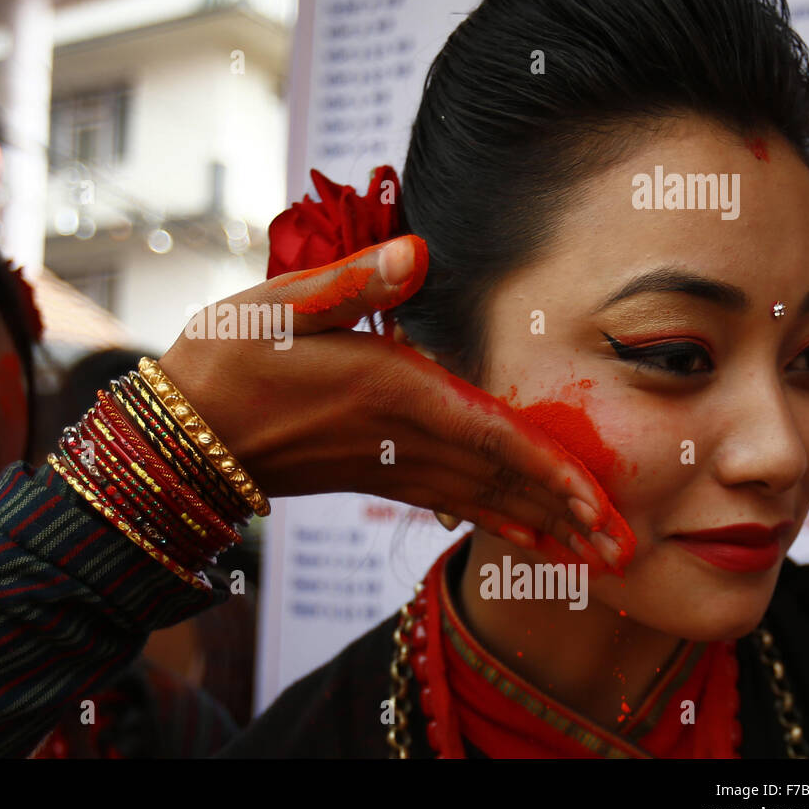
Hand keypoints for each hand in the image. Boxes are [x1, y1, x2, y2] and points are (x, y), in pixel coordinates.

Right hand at [157, 235, 633, 570]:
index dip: (549, 471)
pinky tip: (522, 533)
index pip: (490, 436)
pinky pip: (449, 501)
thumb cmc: (229, 359)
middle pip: (500, 478)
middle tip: (625, 552)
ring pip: (480, 497)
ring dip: (539, 524)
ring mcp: (386, 463)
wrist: (183, 432)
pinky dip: (492, 519)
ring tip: (592, 556)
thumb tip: (420, 251)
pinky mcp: (373, 475)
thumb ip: (352, 281)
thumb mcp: (279, 305)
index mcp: (389, 390)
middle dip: (564, 514)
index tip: (602, 507)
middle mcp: (398, 437)